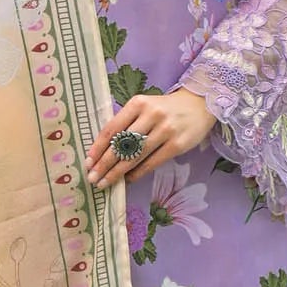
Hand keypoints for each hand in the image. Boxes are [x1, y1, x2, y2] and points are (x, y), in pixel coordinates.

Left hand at [84, 88, 216, 188]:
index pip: (112, 128)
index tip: (87, 162)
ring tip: (105, 182)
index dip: (98, 147)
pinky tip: (128, 180)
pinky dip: (137, 173)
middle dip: (104, 164)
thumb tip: (104, 151)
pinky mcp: (177, 145)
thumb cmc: (164, 108)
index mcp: (138, 104)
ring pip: (135, 156)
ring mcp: (165, 130)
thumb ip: (126, 123)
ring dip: (118, 172)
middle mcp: (151, 115)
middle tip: (92, 178)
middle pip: (122, 144)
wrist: (199, 105)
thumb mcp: (144, 107)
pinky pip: (152, 163)